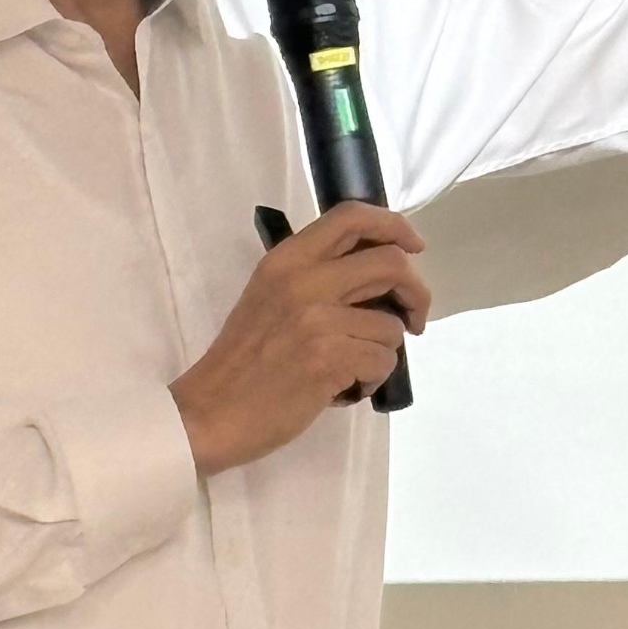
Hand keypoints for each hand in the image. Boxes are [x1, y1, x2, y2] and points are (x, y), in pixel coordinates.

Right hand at [167, 201, 431, 475]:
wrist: (210, 412)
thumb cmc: (243, 359)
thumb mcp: (270, 296)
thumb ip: (316, 276)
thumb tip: (376, 273)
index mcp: (287, 259)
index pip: (352, 216)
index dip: (394, 226)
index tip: (413, 247)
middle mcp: (304, 279)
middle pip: (391, 263)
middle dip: (416, 292)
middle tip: (414, 318)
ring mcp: (317, 319)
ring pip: (392, 325)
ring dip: (384, 351)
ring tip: (353, 367)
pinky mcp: (329, 358)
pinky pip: (382, 361)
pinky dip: (373, 379)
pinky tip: (346, 388)